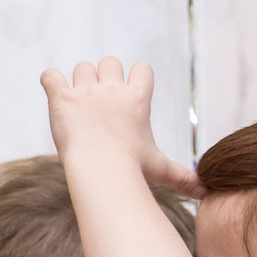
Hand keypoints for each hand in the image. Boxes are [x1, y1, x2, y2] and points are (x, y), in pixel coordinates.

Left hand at [40, 58, 201, 194]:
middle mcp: (112, 89)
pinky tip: (56, 98)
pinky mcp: (61, 97)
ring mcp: (85, 91)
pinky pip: (49, 76)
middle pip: (109, 61)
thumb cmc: (134, 170)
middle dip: (104, 77)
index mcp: (138, 99)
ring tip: (79, 107)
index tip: (128, 96)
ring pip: (81, 67)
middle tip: (100, 104)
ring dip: (79, 82)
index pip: (142, 68)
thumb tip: (207, 195)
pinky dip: (50, 83)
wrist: (101, 170)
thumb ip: (183, 177)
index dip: (135, 78)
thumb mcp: (161, 170)